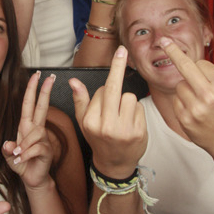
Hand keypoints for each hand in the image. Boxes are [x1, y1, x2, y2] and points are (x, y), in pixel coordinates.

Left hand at [1, 73, 56, 189]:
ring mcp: (43, 139)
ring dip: (24, 144)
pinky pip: (36, 148)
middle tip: (49, 77)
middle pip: (42, 107)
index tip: (37, 76)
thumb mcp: (8, 156)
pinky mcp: (46, 150)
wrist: (31, 178)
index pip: (29, 105)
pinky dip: (26, 154)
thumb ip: (6, 150)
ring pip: (35, 133)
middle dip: (44, 91)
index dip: (32, 90)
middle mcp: (36, 130)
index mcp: (26, 126)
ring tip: (17, 155)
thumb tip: (8, 144)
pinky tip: (21, 160)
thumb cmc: (21, 164)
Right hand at [69, 48, 146, 178]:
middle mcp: (105, 126)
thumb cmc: (99, 139)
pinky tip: (131, 123)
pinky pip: (139, 108)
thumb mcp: (84, 123)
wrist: (114, 164)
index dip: (104, 92)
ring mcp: (123, 130)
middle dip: (118, 66)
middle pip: (114, 88)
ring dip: (128, 102)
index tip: (108, 84)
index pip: (101, 92)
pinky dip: (137, 112)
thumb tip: (73, 81)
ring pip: (129, 97)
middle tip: (122, 49)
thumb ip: (80, 101)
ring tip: (123, 116)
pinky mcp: (138, 133)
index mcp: (90, 122)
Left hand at [160, 33, 213, 155]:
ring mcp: (195, 109)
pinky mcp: (184, 119)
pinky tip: (194, 108)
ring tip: (200, 98)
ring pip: (179, 85)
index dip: (203, 68)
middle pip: (185, 67)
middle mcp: (209, 96)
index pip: (201, 63)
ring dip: (186, 87)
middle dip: (173, 52)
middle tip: (164, 41)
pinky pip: (176, 100)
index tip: (205, 73)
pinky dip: (182, 100)